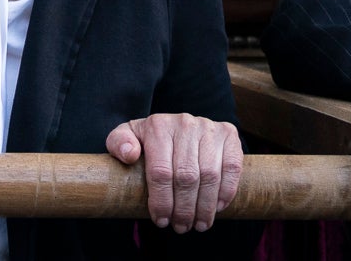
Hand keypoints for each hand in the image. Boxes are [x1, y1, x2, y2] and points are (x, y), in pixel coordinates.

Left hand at [107, 113, 242, 233]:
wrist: (175, 126)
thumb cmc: (148, 140)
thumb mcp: (127, 137)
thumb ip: (119, 143)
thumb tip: (129, 155)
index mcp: (158, 125)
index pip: (161, 172)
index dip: (162, 201)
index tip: (161, 221)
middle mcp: (185, 123)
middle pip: (186, 177)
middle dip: (183, 209)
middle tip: (181, 227)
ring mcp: (209, 128)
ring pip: (210, 175)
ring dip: (205, 206)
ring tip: (199, 225)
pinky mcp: (229, 134)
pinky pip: (231, 168)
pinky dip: (226, 191)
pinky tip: (217, 208)